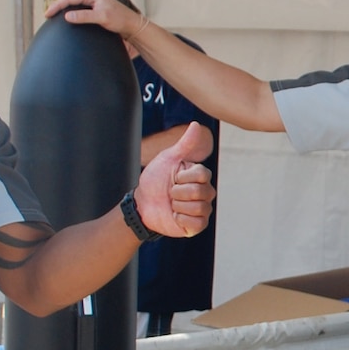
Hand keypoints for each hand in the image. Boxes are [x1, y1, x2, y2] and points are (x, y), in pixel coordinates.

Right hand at [48, 0, 145, 39]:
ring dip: (64, 9)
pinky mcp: (96, 9)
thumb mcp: (101, 17)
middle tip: (47, 15)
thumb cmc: (120, 20)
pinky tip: (68, 18)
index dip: (57, 5)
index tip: (47, 14)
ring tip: (54, 16)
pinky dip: (71, 12)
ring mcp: (94, 2)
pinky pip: (80, 9)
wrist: (133, 25)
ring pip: (74, 4)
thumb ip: (84, 16)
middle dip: (58, 6)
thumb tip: (67, 16)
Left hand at [135, 122, 214, 236]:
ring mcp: (203, 209)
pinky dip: (181, 219)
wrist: (142, 204)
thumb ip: (185, 143)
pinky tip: (174, 216)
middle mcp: (205, 192)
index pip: (203, 174)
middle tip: (170, 192)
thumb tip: (196, 124)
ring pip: (199, 207)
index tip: (173, 177)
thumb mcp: (168, 159)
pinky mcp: (198, 225)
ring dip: (178, 206)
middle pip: (201, 192)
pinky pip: (197, 223)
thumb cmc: (155, 180)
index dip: (183, 177)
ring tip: (172, 204)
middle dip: (177, 192)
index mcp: (200, 176)